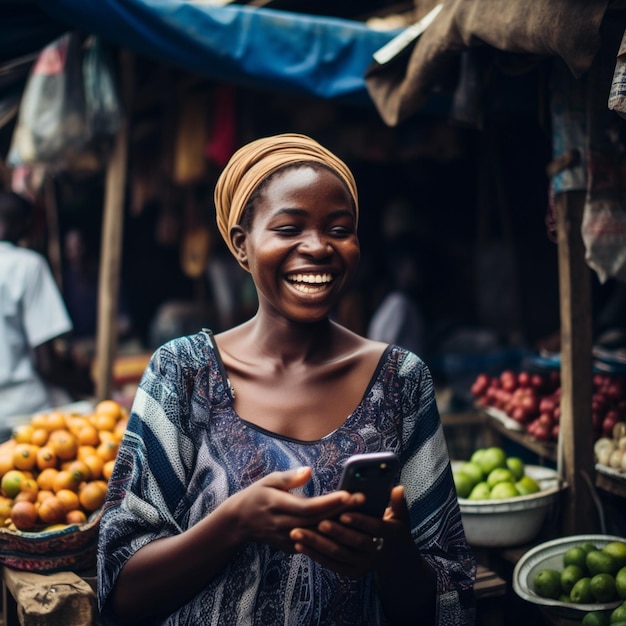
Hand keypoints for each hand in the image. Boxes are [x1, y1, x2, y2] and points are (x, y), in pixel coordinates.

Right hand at [223, 467, 360, 552]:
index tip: (348, 494)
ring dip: (340, 525)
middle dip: (342, 511)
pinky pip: (314, 543)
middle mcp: (283, 525)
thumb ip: (290, 477)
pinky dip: (330, 535)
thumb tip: (309, 470)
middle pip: (318, 521)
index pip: (308, 507)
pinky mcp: (291, 547)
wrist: (240, 522)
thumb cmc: (258, 495)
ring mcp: (287, 539)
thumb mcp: (269, 480)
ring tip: (361, 513)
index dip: (328, 503)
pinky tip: (348, 526)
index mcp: (277, 505)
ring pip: (318, 534)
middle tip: (363, 499)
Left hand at [289, 485, 413, 577]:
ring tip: (298, 532)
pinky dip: (315, 555)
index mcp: (389, 535)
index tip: (343, 513)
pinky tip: (299, 545)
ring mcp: (363, 565)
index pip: (374, 528)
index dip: (359, 521)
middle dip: (335, 532)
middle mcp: (376, 553)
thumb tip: (397, 488)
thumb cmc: (394, 530)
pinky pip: (331, 564)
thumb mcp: (401, 517)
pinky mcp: (352, 572)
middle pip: (353, 542)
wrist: (396, 561)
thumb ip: (398, 503)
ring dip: (317, 544)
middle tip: (318, 522)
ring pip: (338, 554)